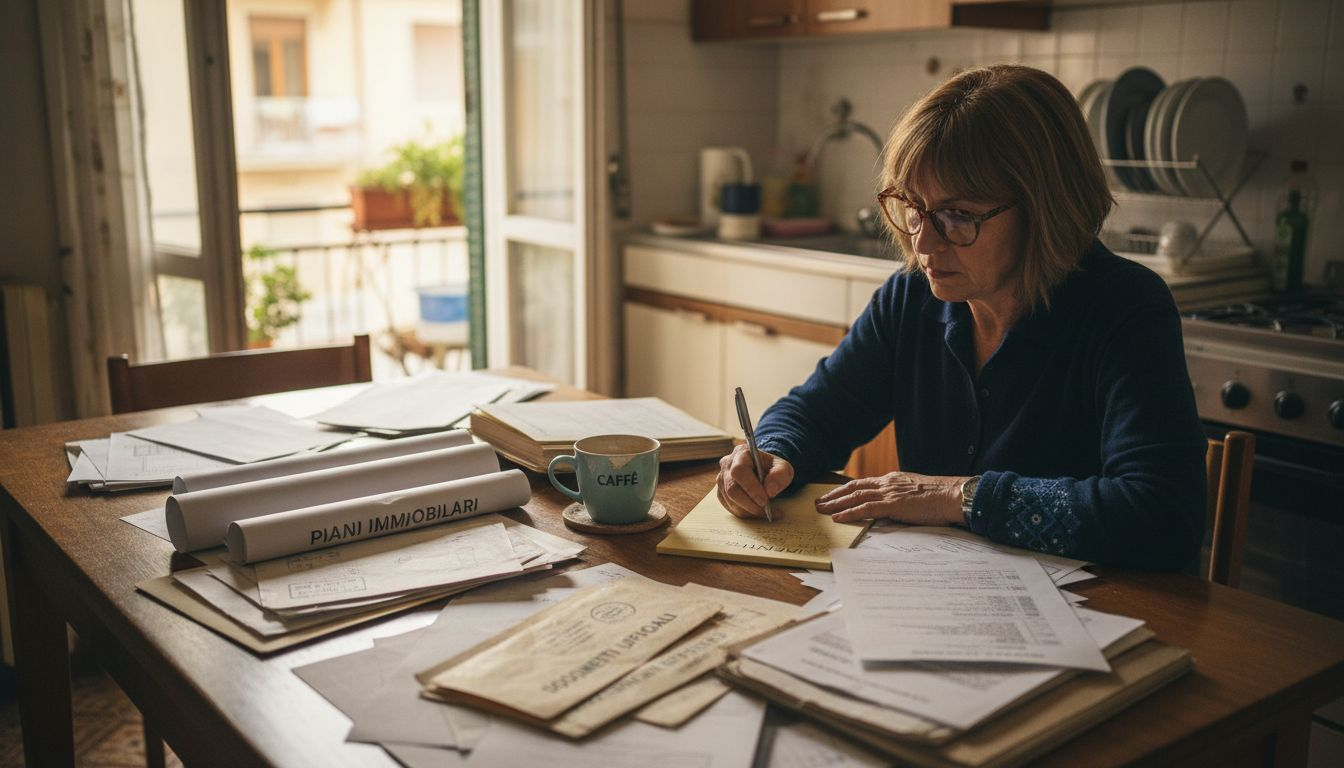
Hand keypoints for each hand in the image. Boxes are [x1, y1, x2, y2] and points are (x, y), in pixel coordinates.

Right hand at [717, 444, 793, 518]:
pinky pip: (730, 507)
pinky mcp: (721, 492)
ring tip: (766, 513)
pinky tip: (757, 512)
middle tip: (767, 511)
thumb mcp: (783, 467)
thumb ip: (780, 475)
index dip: (750, 487)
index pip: (739, 470)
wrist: (763, 470)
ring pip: (730, 500)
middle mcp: (727, 465)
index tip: (764, 500)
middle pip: (732, 488)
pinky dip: (744, 513)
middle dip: (751, 504)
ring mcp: (722, 479)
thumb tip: (769, 491)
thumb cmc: (771, 468)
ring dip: (749, 511)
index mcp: (741, 453)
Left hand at [815, 472, 967, 524]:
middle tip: (819, 501)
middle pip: (854, 488)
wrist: (954, 495)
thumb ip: (902, 496)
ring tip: (821, 509)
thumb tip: (894, 506)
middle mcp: (887, 483)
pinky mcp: (892, 505)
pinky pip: (865, 509)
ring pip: (855, 497)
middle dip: (834, 495)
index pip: (864, 483)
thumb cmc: (941, 497)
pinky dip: (849, 513)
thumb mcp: (917, 492)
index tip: (834, 494)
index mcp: (893, 480)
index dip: (846, 489)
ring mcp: (889, 493)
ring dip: (835, 504)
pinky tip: (837, 518)